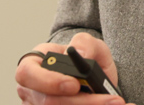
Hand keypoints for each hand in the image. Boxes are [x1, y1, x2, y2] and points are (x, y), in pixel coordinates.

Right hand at [15, 34, 132, 104]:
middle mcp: (31, 90)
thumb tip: (80, 55)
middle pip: (46, 102)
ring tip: (116, 102)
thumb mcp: (89, 43)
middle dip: (79, 102)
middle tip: (108, 100)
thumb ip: (85, 43)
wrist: (90, 76)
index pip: (27, 74)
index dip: (49, 81)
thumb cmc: (83, 57)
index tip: (74, 84)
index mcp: (32, 64)